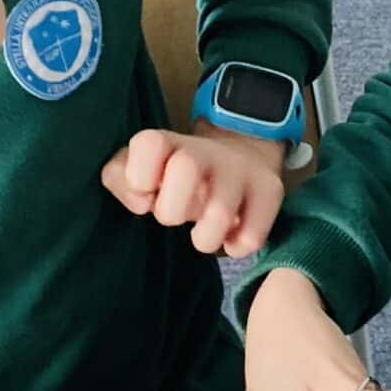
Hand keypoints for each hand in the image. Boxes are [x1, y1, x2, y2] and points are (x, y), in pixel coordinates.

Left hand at [99, 125, 286, 257]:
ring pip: (220, 212)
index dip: (140, 177)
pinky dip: (236, 246)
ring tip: (204, 233)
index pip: (149, 144)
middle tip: (177, 214)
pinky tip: (230, 237)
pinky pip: (251, 236)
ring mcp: (241, 169)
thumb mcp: (141, 170)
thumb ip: (120, 179)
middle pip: (185, 168)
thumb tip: (140, 200)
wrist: (241, 157)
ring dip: (205, 237)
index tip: (148, 192)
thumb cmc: (177, 176)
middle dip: (172, 209)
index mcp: (169, 143)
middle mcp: (207, 150)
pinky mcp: (270, 190)